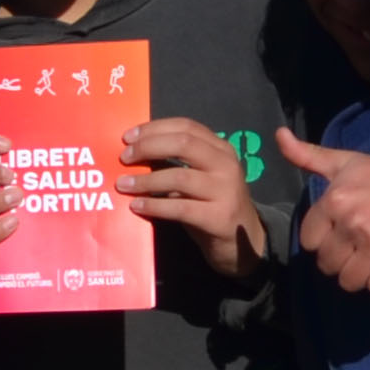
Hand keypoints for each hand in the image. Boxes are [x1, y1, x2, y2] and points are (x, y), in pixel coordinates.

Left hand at [111, 117, 265, 276]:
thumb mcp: (201, 177)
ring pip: (179, 177)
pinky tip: (137, 206)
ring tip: (123, 184)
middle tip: (124, 157)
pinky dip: (154, 205)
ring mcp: (225, 191)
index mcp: (221, 149)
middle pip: (183, 144)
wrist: (246, 242)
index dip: (154, 128)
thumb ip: (178, 162)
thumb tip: (134, 152)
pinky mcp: (219, 218)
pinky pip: (180, 208)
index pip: (186, 127)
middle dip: (148, 147)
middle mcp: (226, 165)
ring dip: (146, 180)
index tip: (128, 137)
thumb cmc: (212, 206)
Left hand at [274, 127, 369, 291]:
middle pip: (327, 265)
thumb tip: (278, 135)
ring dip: (358, 274)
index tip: (338, 232)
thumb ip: (309, 156)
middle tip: (357, 246)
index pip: (309, 241)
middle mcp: (353, 224)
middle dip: (339, 259)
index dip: (322, 239)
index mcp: (336, 201)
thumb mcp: (348, 161)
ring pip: (349, 281)